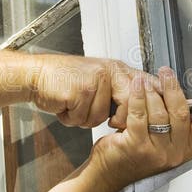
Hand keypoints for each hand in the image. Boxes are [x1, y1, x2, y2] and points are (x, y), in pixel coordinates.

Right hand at [31, 54, 159, 128]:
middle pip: (129, 104)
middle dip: (119, 119)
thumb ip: (118, 91)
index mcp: (116, 69)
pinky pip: (83, 118)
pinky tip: (65, 105)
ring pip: (101, 117)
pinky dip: (71, 118)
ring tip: (74, 105)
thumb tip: (139, 110)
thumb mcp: (97, 81)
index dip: (151, 103)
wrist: (37, 75)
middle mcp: (109, 72)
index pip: (144, 85)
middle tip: (110, 122)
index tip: (153, 119)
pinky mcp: (82, 91)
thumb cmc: (65, 81)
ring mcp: (95, 80)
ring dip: (84, 118)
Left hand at [89, 66, 191, 190]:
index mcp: (183, 150)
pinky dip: (137, 97)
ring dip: (151, 91)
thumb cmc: (133, 154)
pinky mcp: (136, 146)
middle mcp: (173, 153)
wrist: (108, 172)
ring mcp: (155, 151)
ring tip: (144, 78)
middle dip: (173, 89)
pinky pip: (139, 115)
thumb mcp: (161, 141)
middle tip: (166, 73)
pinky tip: (135, 86)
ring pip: (159, 113)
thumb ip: (177, 125)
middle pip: (180, 114)